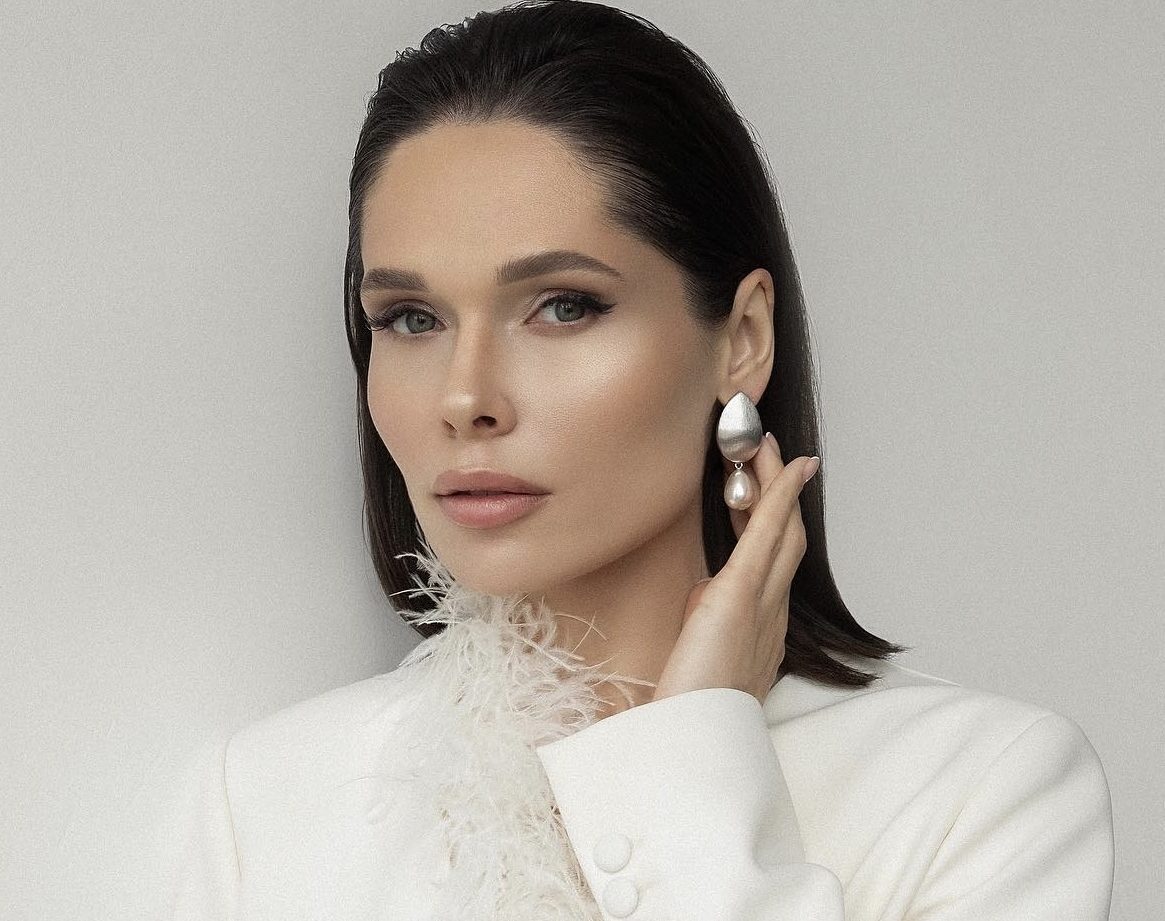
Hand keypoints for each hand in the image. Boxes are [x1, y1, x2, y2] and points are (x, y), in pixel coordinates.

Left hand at [651, 432, 819, 706]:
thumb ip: (710, 618)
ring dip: (778, 482)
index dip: (775, 520)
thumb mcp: (700, 653)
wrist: (687, 740)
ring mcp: (763, 603)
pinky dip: (779, 496)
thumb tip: (705, 591)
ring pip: (784, 529)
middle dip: (781, 491)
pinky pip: (769, 535)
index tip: (766, 489)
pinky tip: (782, 466)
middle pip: (788, 537)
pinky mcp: (741, 595)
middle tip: (769, 450)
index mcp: (761, 628)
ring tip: (766, 444)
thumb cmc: (687, 705)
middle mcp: (773, 613)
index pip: (772, 562)